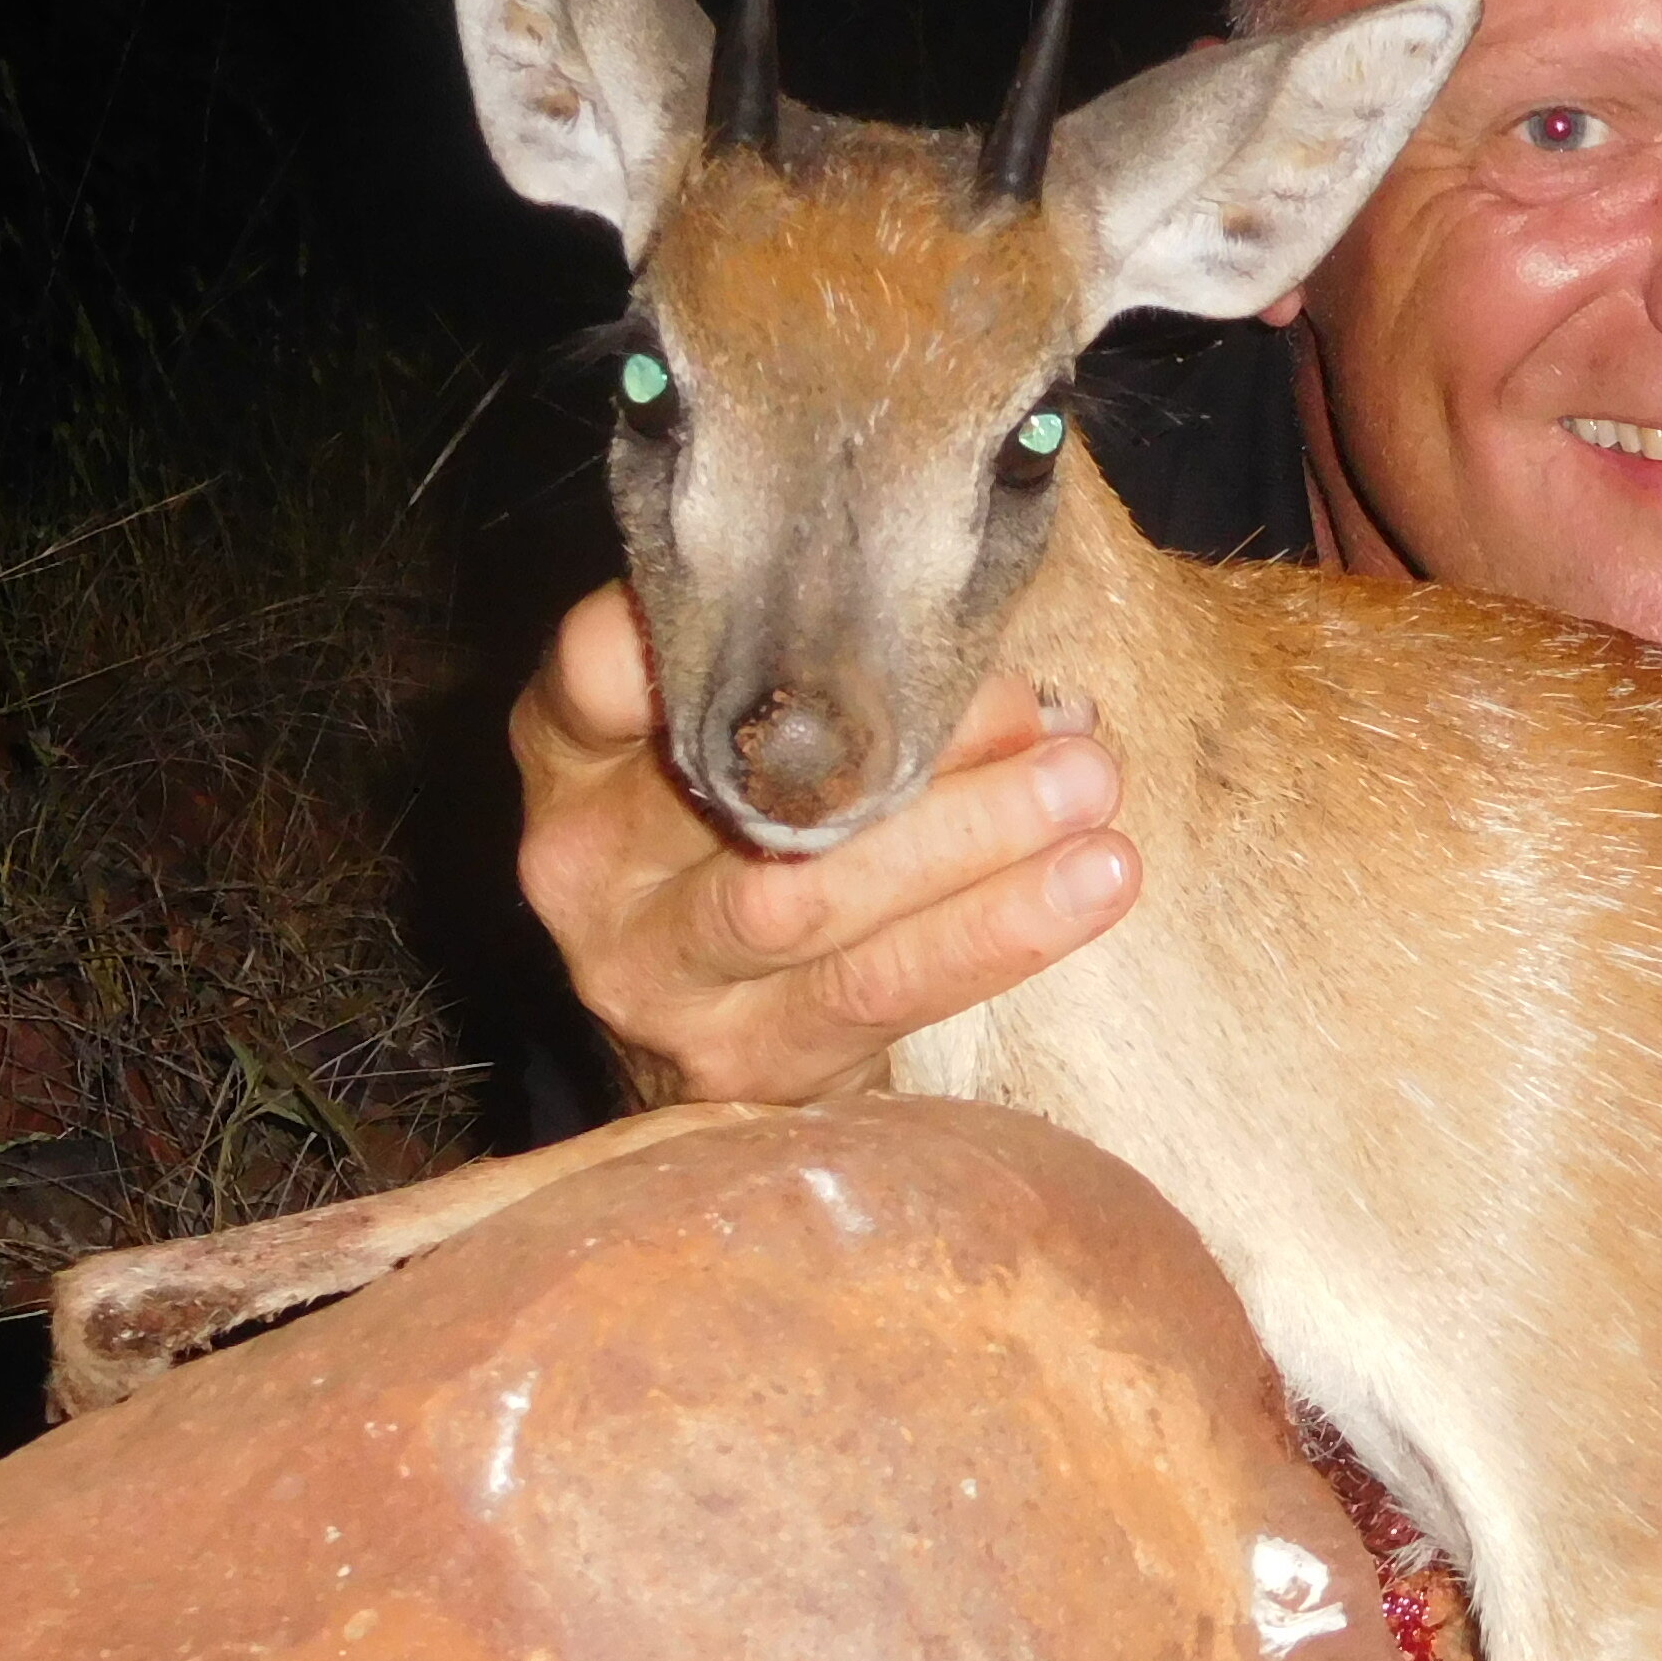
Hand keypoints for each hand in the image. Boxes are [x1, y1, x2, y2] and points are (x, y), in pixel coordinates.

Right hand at [509, 586, 1138, 1104]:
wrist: (723, 1028)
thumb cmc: (762, 830)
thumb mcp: (743, 734)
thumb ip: (816, 664)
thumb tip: (984, 605)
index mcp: (572, 748)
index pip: (604, 662)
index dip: (719, 626)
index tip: (863, 600)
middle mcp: (584, 863)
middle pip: (745, 785)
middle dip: (913, 742)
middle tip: (1050, 711)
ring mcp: (651, 974)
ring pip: (811, 897)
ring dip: (968, 837)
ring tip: (1087, 788)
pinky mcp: (738, 1060)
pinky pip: (876, 992)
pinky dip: (994, 933)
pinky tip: (1089, 883)